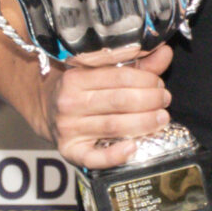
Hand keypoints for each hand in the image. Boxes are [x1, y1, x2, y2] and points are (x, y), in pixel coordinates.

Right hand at [45, 43, 174, 168]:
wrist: (46, 111)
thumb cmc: (80, 90)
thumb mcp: (101, 72)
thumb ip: (135, 65)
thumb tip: (165, 53)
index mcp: (76, 77)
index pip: (119, 76)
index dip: (146, 79)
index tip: (159, 83)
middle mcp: (70, 103)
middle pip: (119, 100)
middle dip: (149, 100)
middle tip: (164, 99)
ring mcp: (69, 128)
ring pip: (113, 126)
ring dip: (144, 123)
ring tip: (161, 118)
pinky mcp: (70, 151)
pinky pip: (94, 158)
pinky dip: (115, 155)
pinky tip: (133, 147)